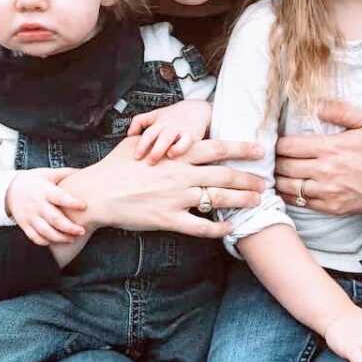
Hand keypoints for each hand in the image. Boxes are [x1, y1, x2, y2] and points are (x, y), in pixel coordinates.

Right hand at [5, 168, 87, 245]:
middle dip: (69, 227)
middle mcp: (36, 204)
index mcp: (44, 190)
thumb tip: (88, 171)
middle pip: (53, 219)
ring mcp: (30, 216)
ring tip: (73, 239)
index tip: (84, 206)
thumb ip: (67, 174)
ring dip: (60, 238)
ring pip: (45, 231)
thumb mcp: (49, 173)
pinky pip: (35, 237)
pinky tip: (58, 242)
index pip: (59, 197)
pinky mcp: (25, 225)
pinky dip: (46, 242)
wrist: (10, 189)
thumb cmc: (36, 181)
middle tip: (82, 231)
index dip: (71, 202)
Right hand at [58, 137, 264, 238]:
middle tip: (265, 182)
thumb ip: (160, 139)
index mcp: (175, 155)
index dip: (240, 148)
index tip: (259, 149)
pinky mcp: (167, 219)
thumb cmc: (115, 167)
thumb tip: (173, 132)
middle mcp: (180, 174)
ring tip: (257, 202)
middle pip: (224, 174)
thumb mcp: (138, 144)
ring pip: (217, 199)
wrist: (96, 193)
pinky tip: (231, 229)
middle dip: (248, 178)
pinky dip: (218, 229)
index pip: (216, 148)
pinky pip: (199, 226)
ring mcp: (175, 198)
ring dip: (241, 200)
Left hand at [128, 100, 211, 163]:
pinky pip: (184, 142)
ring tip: (152, 161)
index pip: (141, 125)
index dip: (134, 137)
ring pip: (165, 138)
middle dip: (143, 146)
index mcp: (156, 120)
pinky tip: (172, 155)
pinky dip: (178, 148)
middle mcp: (165, 125)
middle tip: (138, 159)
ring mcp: (177, 129)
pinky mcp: (190, 135)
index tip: (133, 153)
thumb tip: (129, 134)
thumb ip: (140, 122)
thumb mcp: (155, 114)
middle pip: (151, 133)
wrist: (197, 109)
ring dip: (158, 150)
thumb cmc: (174, 115)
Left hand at [274, 100, 361, 214]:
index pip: (287, 146)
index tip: (279, 141)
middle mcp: (325, 171)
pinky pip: (300, 203)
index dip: (278, 143)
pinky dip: (290, 195)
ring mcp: (327, 192)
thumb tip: (315, 103)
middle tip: (275, 157)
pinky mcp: (331, 207)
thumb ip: (340, 110)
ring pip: (287, 187)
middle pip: (283, 166)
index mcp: (330, 148)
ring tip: (279, 172)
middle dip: (276, 160)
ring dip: (279, 179)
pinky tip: (290, 188)